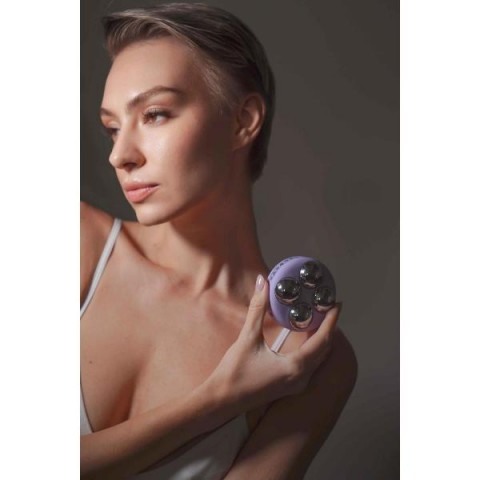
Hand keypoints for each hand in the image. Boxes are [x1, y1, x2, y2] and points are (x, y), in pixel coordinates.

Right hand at [209, 275, 340, 410]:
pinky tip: (306, 338)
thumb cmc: (234, 373)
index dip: (332, 320)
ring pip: (319, 358)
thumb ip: (258, 309)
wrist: (222, 401)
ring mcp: (297, 385)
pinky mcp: (290, 386)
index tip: (337, 303)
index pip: (323, 339)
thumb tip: (262, 283)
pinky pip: (310, 364)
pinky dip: (313, 348)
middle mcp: (302, 378)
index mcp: (296, 367)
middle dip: (329, 327)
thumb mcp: (248, 338)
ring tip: (320, 319)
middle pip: (325, 349)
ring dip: (322, 338)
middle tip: (329, 307)